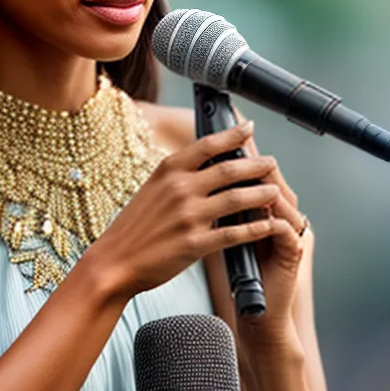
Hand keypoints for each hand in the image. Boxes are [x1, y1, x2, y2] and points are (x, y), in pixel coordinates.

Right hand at [86, 123, 285, 302]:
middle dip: (257, 165)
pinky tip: (268, 225)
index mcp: (168, 171)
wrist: (113, 262)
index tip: (249, 128)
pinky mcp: (194, 243)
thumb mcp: (151, 188)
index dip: (233, 134)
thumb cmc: (134, 227)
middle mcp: (180, 188)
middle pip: (229, 169)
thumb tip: (207, 161)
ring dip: (262, 194)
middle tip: (272, 163)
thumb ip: (178, 174)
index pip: (207, 145)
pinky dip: (255, 228)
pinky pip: (233, 232)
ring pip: (237, 198)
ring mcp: (188, 216)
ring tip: (276, 191)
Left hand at [240, 141, 310, 344]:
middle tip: (236, 151)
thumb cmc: (238, 278)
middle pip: (273, 181)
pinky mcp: (294, 252)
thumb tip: (199, 180)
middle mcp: (282, 218)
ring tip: (245, 176)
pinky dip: (270, 217)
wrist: (257, 315)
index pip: (257, 177)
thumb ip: (221, 210)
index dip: (242, 160)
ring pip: (282, 200)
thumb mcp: (225, 237)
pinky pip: (285, 228)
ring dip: (263, 187)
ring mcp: (291, 234)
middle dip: (253, 166)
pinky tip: (258, 209)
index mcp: (266, 211)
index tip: (222, 144)